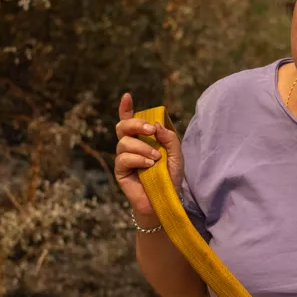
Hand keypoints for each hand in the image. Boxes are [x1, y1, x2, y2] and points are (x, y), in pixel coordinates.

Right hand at [114, 93, 183, 222]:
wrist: (166, 199)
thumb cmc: (170, 177)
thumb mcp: (176, 155)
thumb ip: (169, 139)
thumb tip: (157, 126)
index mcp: (142, 139)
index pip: (130, 120)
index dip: (126, 108)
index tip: (127, 96)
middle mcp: (130, 145)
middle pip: (123, 126)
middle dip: (135, 124)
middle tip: (150, 130)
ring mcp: (124, 158)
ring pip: (124, 142)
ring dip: (142, 147)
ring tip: (155, 158)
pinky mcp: (120, 171)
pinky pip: (123, 158)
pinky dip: (137, 159)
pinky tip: (148, 165)